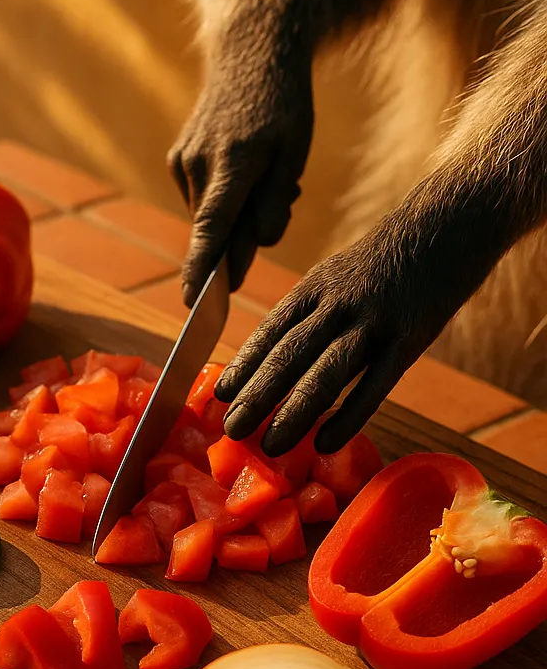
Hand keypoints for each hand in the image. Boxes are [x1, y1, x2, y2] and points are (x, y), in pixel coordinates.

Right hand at [168, 18, 313, 302]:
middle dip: (243, 236)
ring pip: (210, 214)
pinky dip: (223, 197)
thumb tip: (256, 245)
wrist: (250, 51)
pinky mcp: (177, 159)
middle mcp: (199, 164)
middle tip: (280, 199)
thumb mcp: (293, 152)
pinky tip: (243, 167)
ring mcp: (182, 161)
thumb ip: (274, 203)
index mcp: (233, 162)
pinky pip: (201, 198)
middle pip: (216, 228)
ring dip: (236, 214)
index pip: (212, 228)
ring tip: (265, 174)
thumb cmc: (282, 104)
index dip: (202, 269)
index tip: (192, 302)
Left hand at [213, 201, 485, 456]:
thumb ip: (312, 313)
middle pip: (288, 355)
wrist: (449, 222)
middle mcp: (336, 304)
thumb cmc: (388, 260)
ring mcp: (373, 321)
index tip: (220, 395)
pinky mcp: (410, 338)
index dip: (244, 365)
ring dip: (293, 412)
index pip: (270, 331)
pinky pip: (375, 384)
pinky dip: (349, 416)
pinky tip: (326, 443)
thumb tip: (279, 357)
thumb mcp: (339, 276)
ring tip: (270, 447)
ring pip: (325, 372)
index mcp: (314, 289)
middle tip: (231, 430)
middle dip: (257, 395)